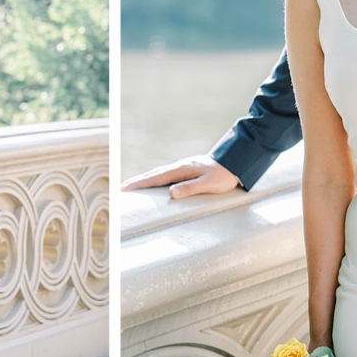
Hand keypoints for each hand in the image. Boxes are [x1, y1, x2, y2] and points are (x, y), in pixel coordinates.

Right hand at [121, 155, 240, 198]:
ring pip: (159, 174)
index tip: (125, 188)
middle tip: (122, 188)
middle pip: (154, 174)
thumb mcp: (208, 184)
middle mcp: (179, 167)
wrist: (234, 163)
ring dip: (145, 180)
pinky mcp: (187, 170)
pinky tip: (155, 183)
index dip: (140, 183)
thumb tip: (171, 193)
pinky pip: (166, 175)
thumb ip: (190, 188)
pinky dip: (156, 179)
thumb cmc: (222, 176)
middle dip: (137, 181)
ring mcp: (183, 168)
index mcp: (181, 170)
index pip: (156, 178)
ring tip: (133, 186)